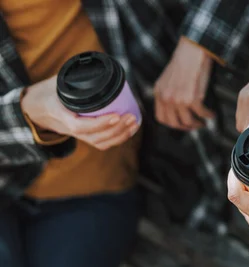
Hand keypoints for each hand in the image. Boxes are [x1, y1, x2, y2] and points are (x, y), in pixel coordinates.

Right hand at [21, 76, 138, 150]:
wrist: (36, 109)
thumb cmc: (48, 92)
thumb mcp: (57, 81)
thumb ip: (74, 75)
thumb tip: (96, 64)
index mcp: (58, 113)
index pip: (80, 126)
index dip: (100, 123)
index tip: (116, 115)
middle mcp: (68, 128)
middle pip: (95, 136)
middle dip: (116, 129)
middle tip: (131, 116)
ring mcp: (77, 136)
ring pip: (100, 142)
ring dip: (120, 135)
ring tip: (134, 122)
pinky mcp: (84, 137)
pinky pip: (101, 143)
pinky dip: (117, 139)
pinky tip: (130, 131)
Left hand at [154, 36, 214, 129]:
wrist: (193, 50)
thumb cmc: (184, 61)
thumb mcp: (168, 79)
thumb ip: (168, 93)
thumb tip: (176, 107)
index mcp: (159, 93)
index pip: (161, 118)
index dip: (172, 124)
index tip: (181, 124)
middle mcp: (167, 98)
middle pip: (174, 123)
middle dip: (185, 127)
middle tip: (194, 125)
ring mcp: (179, 100)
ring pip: (188, 122)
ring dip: (198, 124)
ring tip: (204, 122)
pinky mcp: (193, 99)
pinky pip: (201, 113)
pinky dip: (208, 115)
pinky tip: (211, 113)